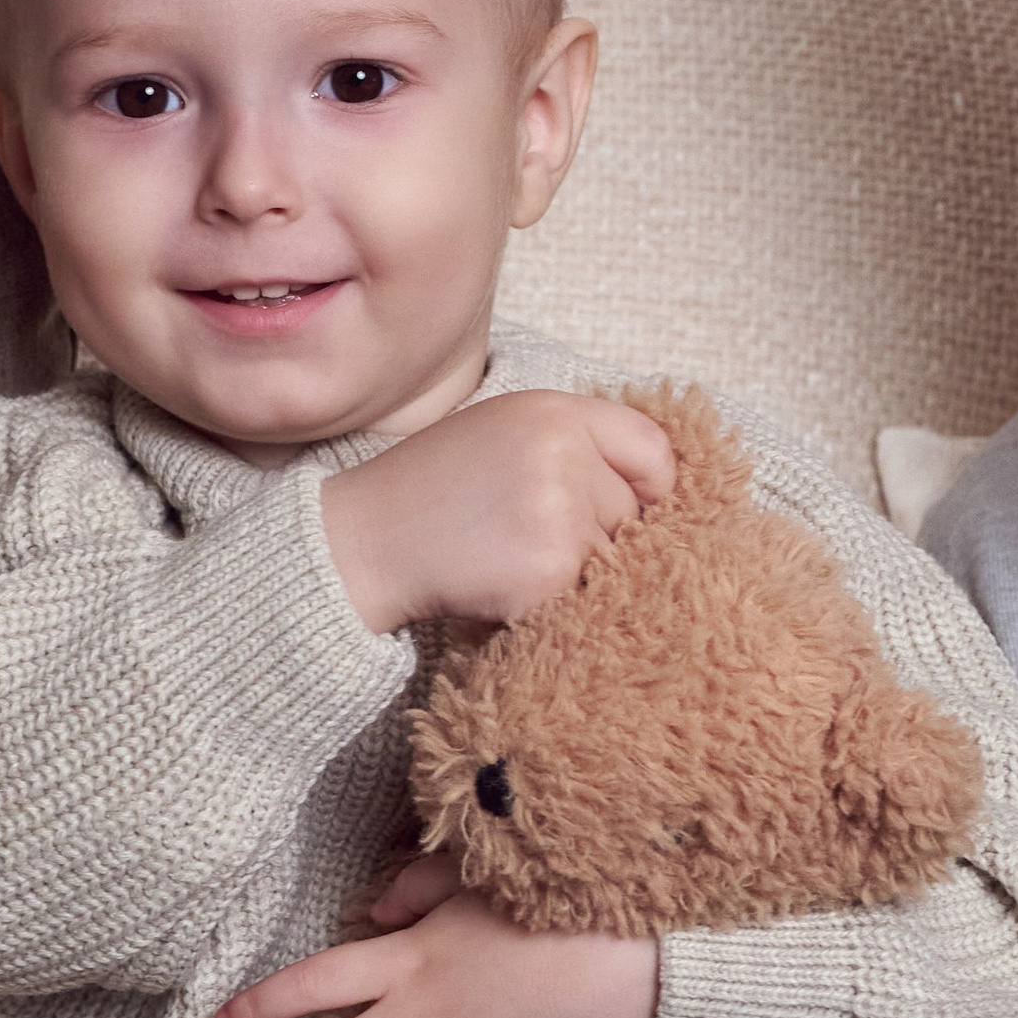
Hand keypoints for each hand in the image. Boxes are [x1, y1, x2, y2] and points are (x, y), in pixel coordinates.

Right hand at [321, 392, 674, 635]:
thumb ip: (574, 445)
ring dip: (573, 576)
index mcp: (554, 412)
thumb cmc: (432, 491)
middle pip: (632, 513)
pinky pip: (581, 599)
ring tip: (509, 561)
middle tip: (526, 538)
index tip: (634, 512)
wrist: (362, 541)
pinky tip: (499, 588)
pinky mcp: (547, 571)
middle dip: (597, 537)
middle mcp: (562, 453)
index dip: (651, 487)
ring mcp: (557, 512)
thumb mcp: (502, 432)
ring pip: (612, 562)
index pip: (652, 449)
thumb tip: (654, 495)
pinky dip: (547, 606)